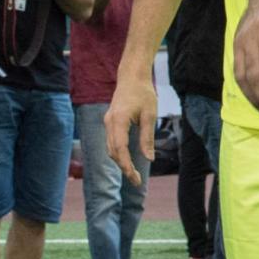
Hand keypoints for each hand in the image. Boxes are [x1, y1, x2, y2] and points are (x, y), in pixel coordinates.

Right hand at [105, 71, 156, 187]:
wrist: (132, 77)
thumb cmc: (144, 93)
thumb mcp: (150, 115)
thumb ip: (147, 138)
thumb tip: (149, 159)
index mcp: (119, 120)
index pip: (120, 149)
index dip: (126, 166)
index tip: (134, 178)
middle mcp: (110, 123)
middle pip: (113, 152)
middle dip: (124, 168)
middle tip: (137, 182)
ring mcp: (108, 122)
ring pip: (110, 148)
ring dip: (120, 162)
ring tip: (133, 174)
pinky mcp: (110, 122)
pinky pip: (111, 142)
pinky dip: (118, 153)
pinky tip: (127, 160)